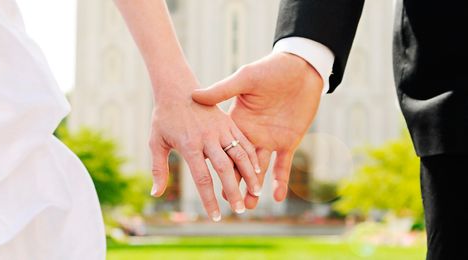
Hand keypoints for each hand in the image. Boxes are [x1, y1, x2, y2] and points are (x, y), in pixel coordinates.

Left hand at [149, 73, 261, 220]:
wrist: (177, 89)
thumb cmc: (164, 118)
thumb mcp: (156, 142)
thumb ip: (158, 168)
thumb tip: (156, 194)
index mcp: (189, 145)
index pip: (202, 178)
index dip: (209, 199)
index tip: (215, 217)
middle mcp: (207, 138)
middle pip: (224, 169)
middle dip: (233, 191)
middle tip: (240, 210)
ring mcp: (220, 129)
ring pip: (239, 154)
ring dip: (249, 174)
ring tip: (256, 192)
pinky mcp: (228, 122)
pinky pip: (244, 141)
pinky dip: (252, 156)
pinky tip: (258, 170)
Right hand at [192, 52, 323, 208]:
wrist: (301, 68)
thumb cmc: (271, 70)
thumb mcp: (245, 79)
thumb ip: (222, 90)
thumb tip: (195, 96)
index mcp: (237, 122)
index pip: (222, 147)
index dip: (215, 164)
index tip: (207, 180)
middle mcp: (251, 135)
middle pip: (238, 164)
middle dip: (233, 183)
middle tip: (227, 202)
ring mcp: (270, 140)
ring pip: (258, 171)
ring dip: (254, 188)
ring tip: (248, 206)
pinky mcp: (288, 142)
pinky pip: (283, 166)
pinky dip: (281, 181)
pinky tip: (277, 196)